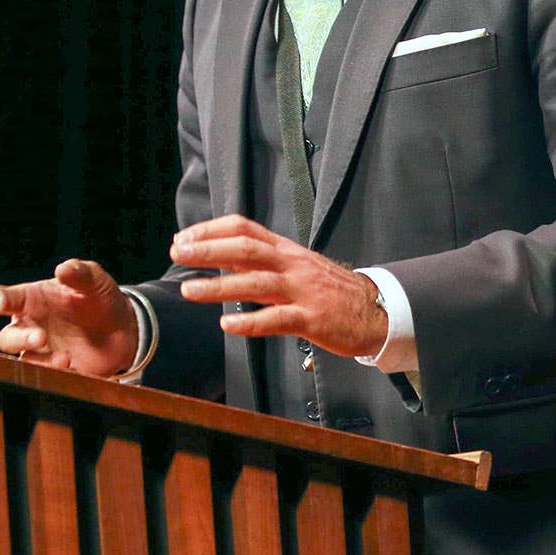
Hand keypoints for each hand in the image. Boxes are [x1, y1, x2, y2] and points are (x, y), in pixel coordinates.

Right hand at [0, 258, 139, 376]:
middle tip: (41, 337)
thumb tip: (64, 268)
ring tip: (64, 358)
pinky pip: (47, 377)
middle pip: (7, 337)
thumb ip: (80, 272)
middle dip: (19, 339)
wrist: (123, 328)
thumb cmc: (99, 299)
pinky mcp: (56, 370)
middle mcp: (30, 326)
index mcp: (31, 300)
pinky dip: (58, 374)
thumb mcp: (95, 280)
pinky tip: (74, 367)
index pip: (1, 299)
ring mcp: (41, 351)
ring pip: (24, 361)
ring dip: (40, 362)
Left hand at [169, 214, 388, 357]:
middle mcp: (293, 265)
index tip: (183, 239)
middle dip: (209, 249)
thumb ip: (260, 263)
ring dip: (220, 286)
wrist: (376, 309)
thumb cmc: (330, 290)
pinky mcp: (313, 318)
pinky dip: (251, 322)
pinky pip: (278, 319)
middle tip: (179, 253)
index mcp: (287, 250)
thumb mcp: (296, 267)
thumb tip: (218, 256)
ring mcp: (303, 291)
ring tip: (190, 290)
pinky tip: (228, 325)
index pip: (246, 229)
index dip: (212, 230)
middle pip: (247, 250)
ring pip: (258, 283)